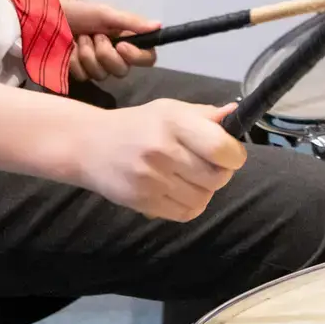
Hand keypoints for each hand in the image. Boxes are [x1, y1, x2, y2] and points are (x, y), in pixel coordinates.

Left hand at [62, 0, 159, 81]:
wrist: (44, 15)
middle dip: (105, 53)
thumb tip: (159, 25)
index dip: (137, 57)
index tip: (121, 46)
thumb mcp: (104, 12)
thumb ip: (131, 22)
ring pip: (101, 75)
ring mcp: (95, 65)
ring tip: (78, 38)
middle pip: (122, 70)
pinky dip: (75, 61)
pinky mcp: (79, 72)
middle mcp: (114, 53)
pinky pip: (83, 77)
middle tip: (94, 36)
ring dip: (87, 55)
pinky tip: (69, 49)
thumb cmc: (77, 10)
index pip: (146, 57)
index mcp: (125, 38)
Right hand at [75, 99, 246, 219]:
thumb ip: (205, 115)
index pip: (220, 147)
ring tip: (190, 178)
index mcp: (174, 122)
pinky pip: (185, 213)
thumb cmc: (137, 125)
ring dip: (204, 191)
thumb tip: (234, 114)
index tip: (230, 154)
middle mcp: (163, 150)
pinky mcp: (142, 201)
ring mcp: (151, 179)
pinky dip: (190, 205)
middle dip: (220, 173)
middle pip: (216, 177)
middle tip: (208, 166)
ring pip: (203, 198)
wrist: (89, 145)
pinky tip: (179, 191)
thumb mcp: (170, 110)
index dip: (234, 155)